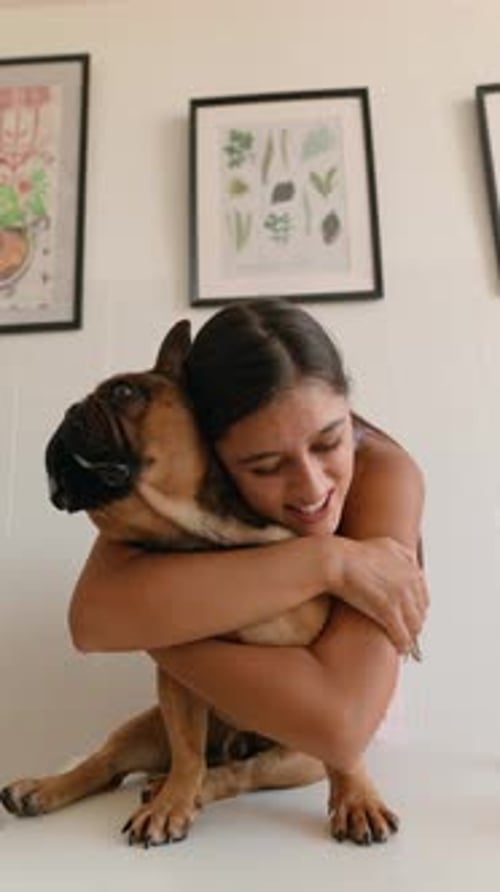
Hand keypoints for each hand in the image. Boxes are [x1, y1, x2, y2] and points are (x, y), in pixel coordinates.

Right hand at [333, 537, 428, 655]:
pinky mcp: (389, 609)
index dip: (416, 608)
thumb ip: (402, 553)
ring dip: (410, 635)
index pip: (423, 594)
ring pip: (415, 624)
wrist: (335, 560)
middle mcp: (410, 579)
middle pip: (421, 610)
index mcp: (410, 565)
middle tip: (406, 632)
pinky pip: (402, 633)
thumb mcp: (385, 544)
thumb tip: (412, 559)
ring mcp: (400, 594)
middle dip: (414, 623)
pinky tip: (399, 648)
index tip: (410, 616)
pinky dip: (402, 643)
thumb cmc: (352, 553)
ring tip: (403, 642)